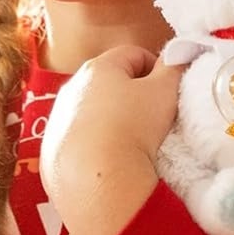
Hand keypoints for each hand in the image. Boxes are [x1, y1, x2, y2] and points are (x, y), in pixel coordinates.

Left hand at [40, 45, 184, 234]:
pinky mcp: (51, 152)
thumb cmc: (134, 127)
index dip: (156, 69)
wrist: (98, 182)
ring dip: (113, 122)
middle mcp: (71, 89)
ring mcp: (58, 121)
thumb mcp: (165, 92)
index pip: (133, 55)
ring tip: (133, 144)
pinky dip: (95, 147)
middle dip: (133, 96)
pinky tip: (110, 162)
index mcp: (98, 68)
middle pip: (109, 84)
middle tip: (155, 119)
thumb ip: (174, 67)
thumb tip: (182, 52)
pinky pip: (79, 142)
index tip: (168, 93)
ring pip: (93, 113)